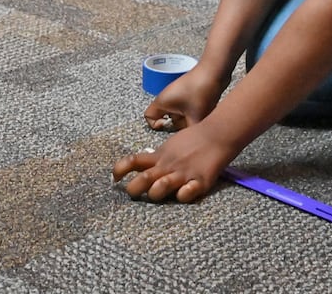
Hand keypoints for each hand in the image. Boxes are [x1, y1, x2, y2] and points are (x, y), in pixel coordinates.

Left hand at [112, 121, 235, 202]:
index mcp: (160, 157)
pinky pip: (186, 194)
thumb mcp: (170, 145)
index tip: (114, 179)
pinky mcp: (199, 182)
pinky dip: (182, 197)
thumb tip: (142, 165)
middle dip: (133, 190)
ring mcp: (183, 174)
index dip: (119, 170)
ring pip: (160, 188)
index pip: (133, 162)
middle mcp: (168, 166)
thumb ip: (157, 157)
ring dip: (155, 193)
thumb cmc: (194, 139)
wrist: (217, 135)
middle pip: (142, 179)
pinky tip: (182, 194)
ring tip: (156, 194)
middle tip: (134, 193)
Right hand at [142, 65, 223, 131]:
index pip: (148, 117)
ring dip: (190, 119)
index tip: (168, 126)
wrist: (215, 71)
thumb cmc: (200, 91)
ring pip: (181, 116)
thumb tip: (191, 145)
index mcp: (162, 102)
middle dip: (180, 125)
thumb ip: (189, 133)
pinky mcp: (190, 95)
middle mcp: (168, 99)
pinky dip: (195, 114)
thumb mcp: (195, 117)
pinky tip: (205, 113)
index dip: (155, 126)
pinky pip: (189, 110)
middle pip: (168, 119)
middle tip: (192, 125)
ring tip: (201, 119)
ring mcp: (180, 97)